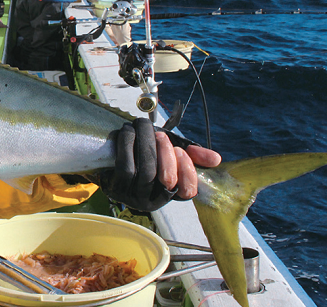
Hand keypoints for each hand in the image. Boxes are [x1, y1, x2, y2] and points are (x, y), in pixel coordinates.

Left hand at [92, 118, 220, 211]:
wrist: (110, 160)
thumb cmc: (144, 156)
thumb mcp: (170, 153)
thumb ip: (192, 155)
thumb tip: (216, 159)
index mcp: (170, 194)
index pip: (187, 192)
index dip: (187, 172)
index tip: (181, 150)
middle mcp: (153, 201)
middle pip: (165, 178)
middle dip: (165, 152)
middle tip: (159, 133)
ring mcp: (133, 197)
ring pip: (146, 172)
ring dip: (145, 145)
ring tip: (141, 126)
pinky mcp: (116, 189)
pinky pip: (125, 167)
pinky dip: (127, 146)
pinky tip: (127, 132)